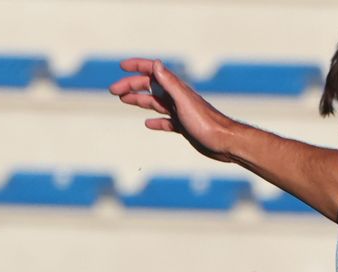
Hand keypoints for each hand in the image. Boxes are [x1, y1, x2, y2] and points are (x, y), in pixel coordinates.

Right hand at [108, 59, 239, 162]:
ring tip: (123, 100)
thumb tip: (155, 63)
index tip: (121, 67)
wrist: (224, 142)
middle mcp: (176, 97)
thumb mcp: (184, 101)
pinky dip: (155, 121)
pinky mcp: (183, 126)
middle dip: (131, 86)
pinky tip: (148, 124)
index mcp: (175, 89)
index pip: (153, 72)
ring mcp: (179, 112)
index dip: (137, 66)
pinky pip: (165, 121)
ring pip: (155, 102)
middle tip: (113, 91)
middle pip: (150, 87)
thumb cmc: (206, 123)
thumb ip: (170, 82)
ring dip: (138, 99)